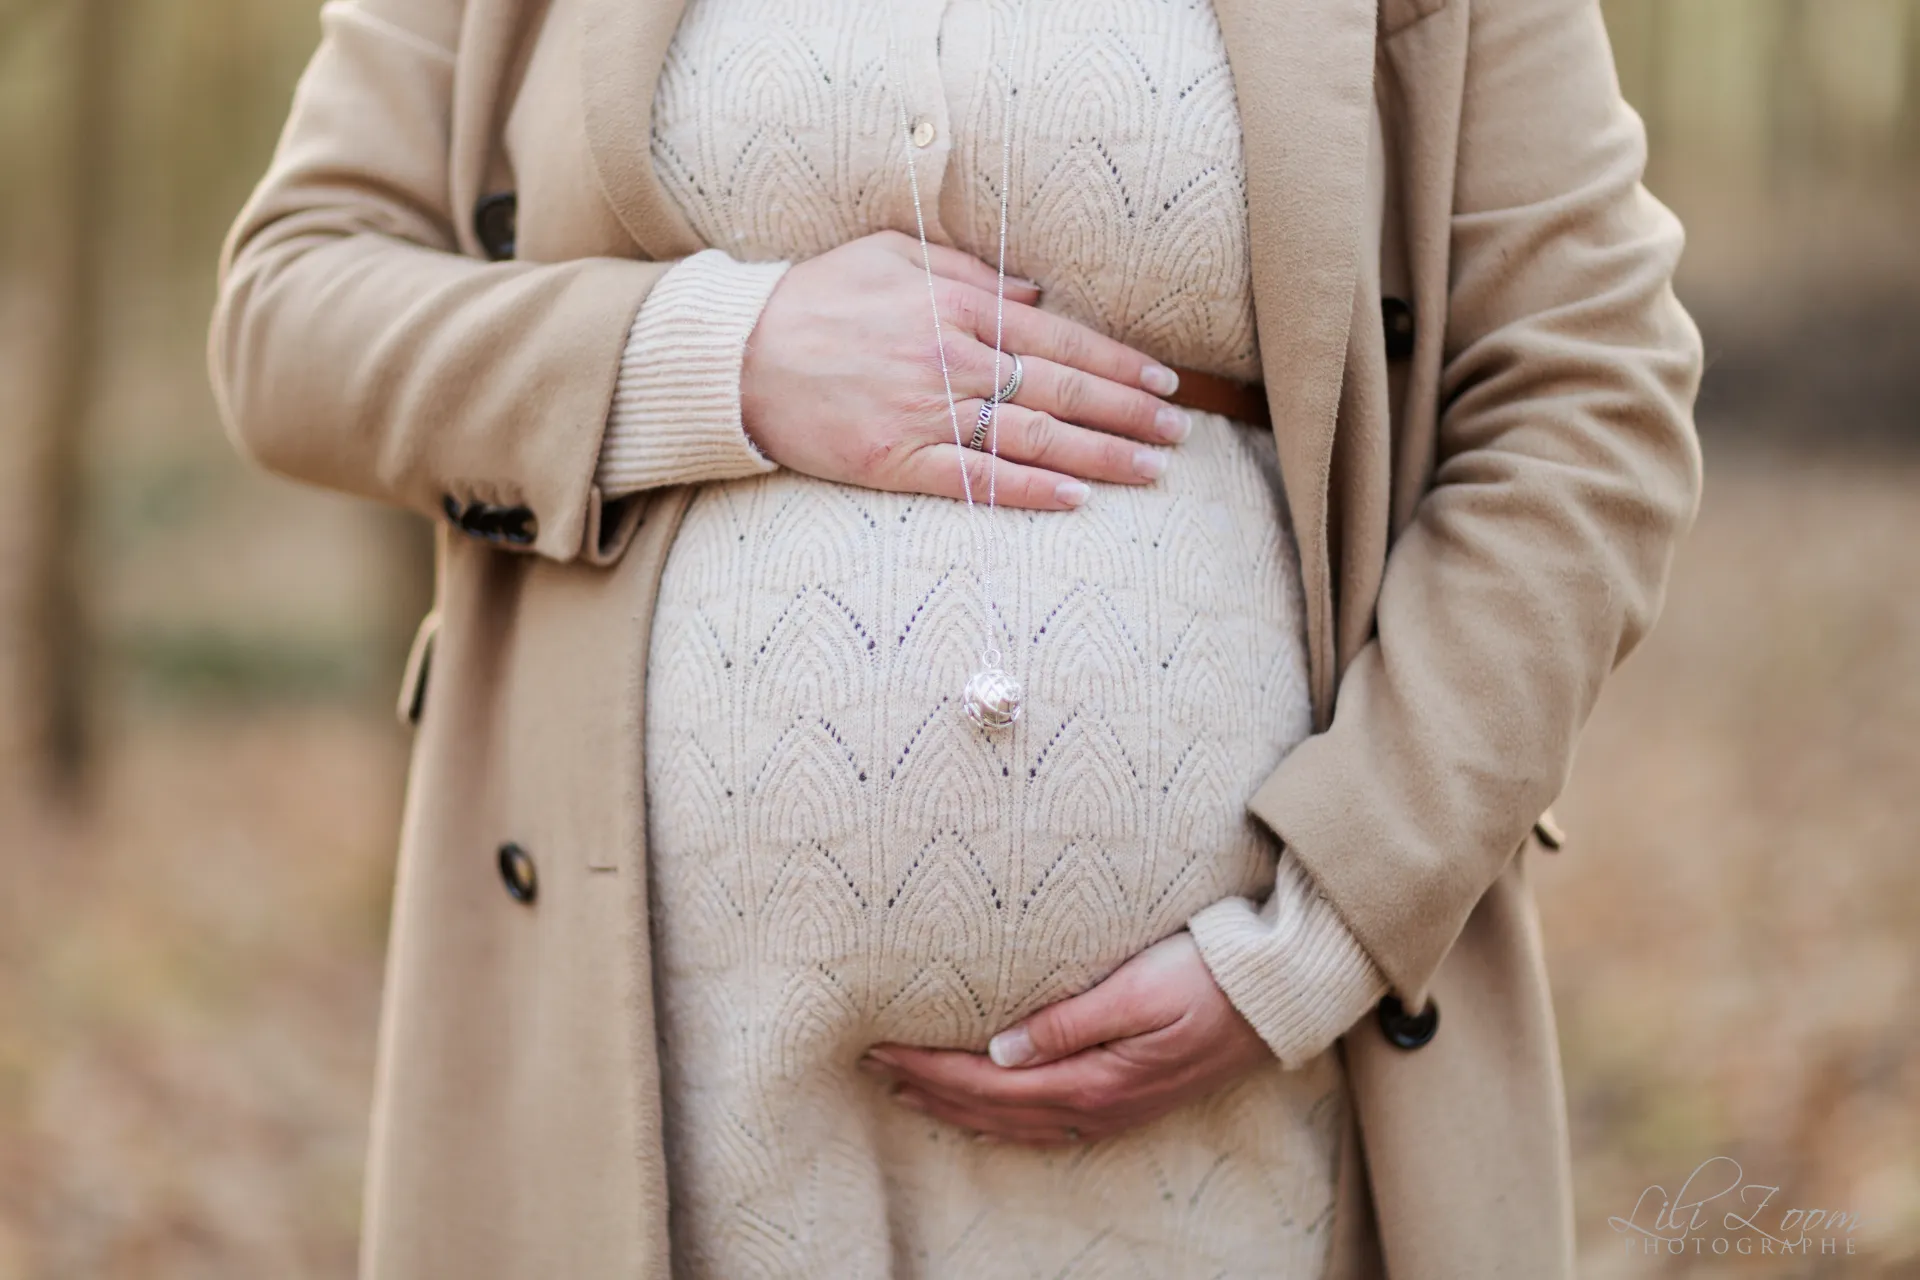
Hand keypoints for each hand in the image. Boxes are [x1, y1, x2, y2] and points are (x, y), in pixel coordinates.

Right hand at [739, 230, 1191, 510]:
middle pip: (1061, 392)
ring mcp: (926, 415)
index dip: (1118, 362)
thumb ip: (970, 272)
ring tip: (1149, 471)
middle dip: (1128, 414)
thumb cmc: (815, 297)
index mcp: (958, 309)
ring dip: (1099, 457)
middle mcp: (953, 362)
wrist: (737, 354)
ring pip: (1032, 439)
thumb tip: (1036, 293)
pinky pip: (974, 481)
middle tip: (1178, 435)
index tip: (1163, 382)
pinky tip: (1074, 501)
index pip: (1060, 338)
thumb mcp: (894, 254)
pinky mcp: (895, 462)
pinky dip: (1026, 491)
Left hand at [860, 932, 1271, 1145]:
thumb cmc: (1208, 977)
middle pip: (991, 1109)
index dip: (928, 1068)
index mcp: (1090, 1081)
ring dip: (958, 1108)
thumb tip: (998, 1049)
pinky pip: (1045, 1124)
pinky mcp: (1127, 1101)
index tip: (880, 1048)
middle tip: (873, 1067)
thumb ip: (1067, 1022)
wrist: (1277, 998)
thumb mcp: (1136, 989)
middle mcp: (1094, 1107)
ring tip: (910, 1091)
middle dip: (929, 1090)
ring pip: (1014, 1122)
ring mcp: (1112, 1111)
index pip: (986, 1082)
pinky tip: (986, 1112)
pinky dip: (1002, 1120)